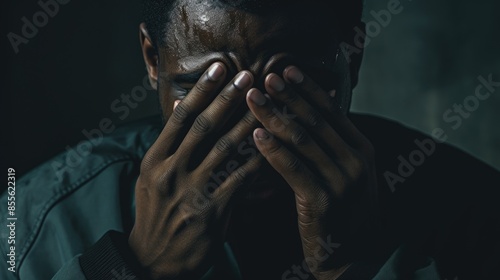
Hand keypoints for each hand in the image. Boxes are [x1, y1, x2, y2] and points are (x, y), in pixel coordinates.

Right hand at [129, 63, 262, 278]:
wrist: (154, 259)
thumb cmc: (155, 214)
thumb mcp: (151, 177)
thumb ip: (169, 145)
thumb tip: (177, 107)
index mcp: (155, 160)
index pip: (180, 118)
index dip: (202, 91)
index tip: (220, 69)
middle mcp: (171, 171)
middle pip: (204, 127)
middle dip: (228, 99)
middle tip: (249, 76)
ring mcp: (192, 191)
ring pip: (225, 150)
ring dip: (248, 123)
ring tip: (266, 104)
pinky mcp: (212, 210)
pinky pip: (240, 179)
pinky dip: (256, 160)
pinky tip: (271, 145)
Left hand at [246, 66, 378, 278]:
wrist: (352, 256)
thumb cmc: (343, 211)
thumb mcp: (345, 173)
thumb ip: (330, 146)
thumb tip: (305, 113)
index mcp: (362, 149)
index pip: (332, 111)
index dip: (307, 89)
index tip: (286, 70)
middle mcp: (355, 161)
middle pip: (315, 120)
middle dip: (287, 96)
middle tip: (263, 76)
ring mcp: (341, 181)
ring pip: (302, 140)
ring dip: (274, 116)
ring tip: (252, 99)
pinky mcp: (322, 201)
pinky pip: (293, 169)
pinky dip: (273, 150)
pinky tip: (256, 135)